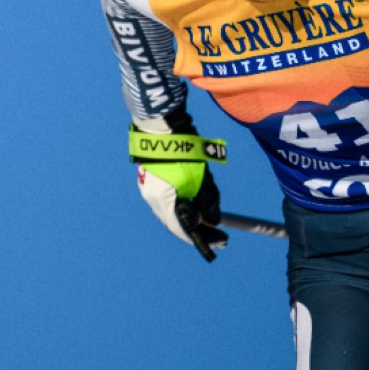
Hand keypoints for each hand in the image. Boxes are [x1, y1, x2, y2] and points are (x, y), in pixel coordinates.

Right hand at [129, 110, 228, 260]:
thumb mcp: (203, 180)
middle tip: (217, 234)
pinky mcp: (150, 181)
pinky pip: (166, 202)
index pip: (183, 230)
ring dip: (188, 218)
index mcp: (164, 202)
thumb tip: (213, 221)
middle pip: (175, 224)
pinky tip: (193, 205)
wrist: (163, 127)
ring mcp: (148, 190)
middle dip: (197, 230)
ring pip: (171, 213)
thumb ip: (209, 203)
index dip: (202, 238)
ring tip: (208, 219)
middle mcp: (152, 200)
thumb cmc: (185, 153)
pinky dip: (180, 207)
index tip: (220, 242)